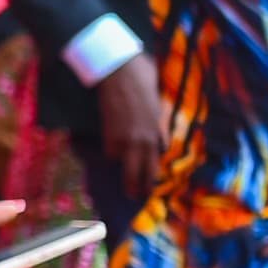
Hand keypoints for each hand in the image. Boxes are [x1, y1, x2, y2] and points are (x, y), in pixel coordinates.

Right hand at [95, 56, 169, 199]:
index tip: (150, 180)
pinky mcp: (108, 132)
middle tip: (136, 195)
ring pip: (124, 163)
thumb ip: (156, 124)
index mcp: (157, 131)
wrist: (120, 71)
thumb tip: (159, 139)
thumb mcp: (155, 105)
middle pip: (142, 170)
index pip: (157, 158)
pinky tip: (110, 158)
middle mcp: (144, 138)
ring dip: (124, 173)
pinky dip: (111, 153)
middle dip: (139, 185)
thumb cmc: (142, 81)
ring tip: (123, 186)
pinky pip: (110, 150)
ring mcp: (125, 136)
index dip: (152, 170)